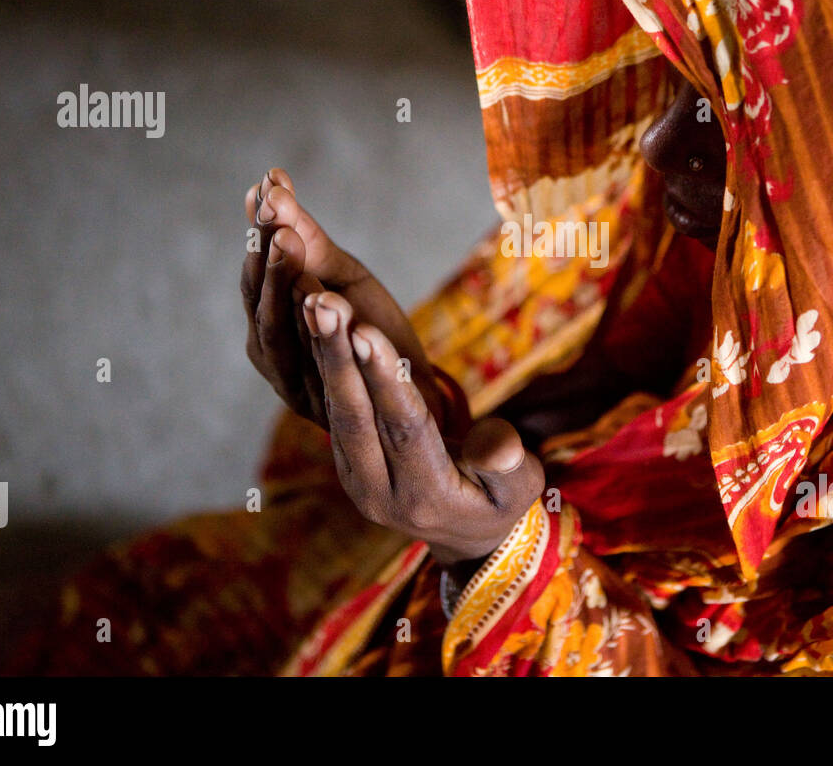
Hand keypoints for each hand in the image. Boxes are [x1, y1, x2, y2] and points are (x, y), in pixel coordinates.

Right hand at [241, 168, 443, 428]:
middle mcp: (269, 354)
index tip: (268, 184)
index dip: (260, 229)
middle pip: (261, 303)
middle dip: (269, 255)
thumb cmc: (372, 330)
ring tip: (291, 242)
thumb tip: (271, 184)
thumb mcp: (344, 279)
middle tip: (278, 213)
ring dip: (286, 285)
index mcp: (266, 321)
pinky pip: (321, 365)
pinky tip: (326, 299)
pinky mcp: (325, 406)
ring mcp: (292, 384)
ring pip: (281, 334)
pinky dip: (322, 332)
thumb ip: (309, 242)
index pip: (256, 272)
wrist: (410, 393)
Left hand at [301, 289, 543, 563]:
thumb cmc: (501, 500)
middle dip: (338, 357)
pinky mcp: (346, 462)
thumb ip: (507, 465)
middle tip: (323, 303)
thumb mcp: (520, 488)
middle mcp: (379, 492)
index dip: (385, 379)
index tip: (365, 331)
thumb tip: (496, 444)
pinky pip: (331, 407)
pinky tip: (312, 321)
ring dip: (322, 352)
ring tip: (311, 298)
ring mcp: (356, 479)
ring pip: (337, 409)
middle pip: (356, 417)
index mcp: (426, 497)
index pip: (403, 428)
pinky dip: (321, 362)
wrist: (464, 534)